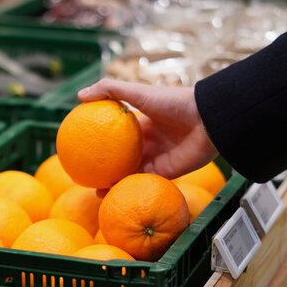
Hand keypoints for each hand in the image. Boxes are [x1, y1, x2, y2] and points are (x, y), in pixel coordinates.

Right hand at [78, 78, 217, 179]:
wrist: (207, 119)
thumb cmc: (174, 102)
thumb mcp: (139, 92)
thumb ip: (111, 90)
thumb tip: (79, 94)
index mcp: (142, 124)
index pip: (117, 134)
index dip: (101, 141)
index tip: (83, 147)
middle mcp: (148, 142)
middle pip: (122, 158)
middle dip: (106, 167)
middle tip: (86, 175)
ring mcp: (157, 158)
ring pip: (131, 174)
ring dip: (115, 184)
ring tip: (95, 192)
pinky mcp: (167, 172)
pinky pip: (144, 182)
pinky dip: (130, 189)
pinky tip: (114, 195)